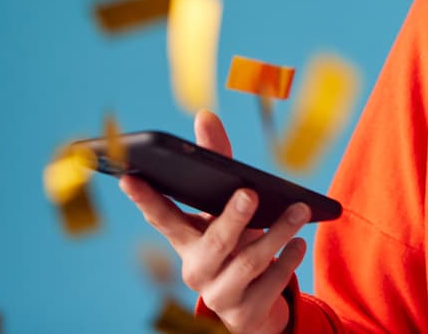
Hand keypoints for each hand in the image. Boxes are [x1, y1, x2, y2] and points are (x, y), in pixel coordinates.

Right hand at [121, 109, 310, 333]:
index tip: (128, 177)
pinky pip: (269, 285)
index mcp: (186, 241)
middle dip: (232, 218)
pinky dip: (287, 262)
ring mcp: (219, 294)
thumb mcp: (226, 207)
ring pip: (247, 262)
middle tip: (250, 193)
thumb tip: (204, 115)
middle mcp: (196, 269)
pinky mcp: (245, 315)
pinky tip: (298, 243)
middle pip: (212, 243)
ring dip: (276, 234)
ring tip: (298, 212)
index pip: (162, 218)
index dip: (145, 199)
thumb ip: (218, 162)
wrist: (254, 307)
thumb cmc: (235, 244)